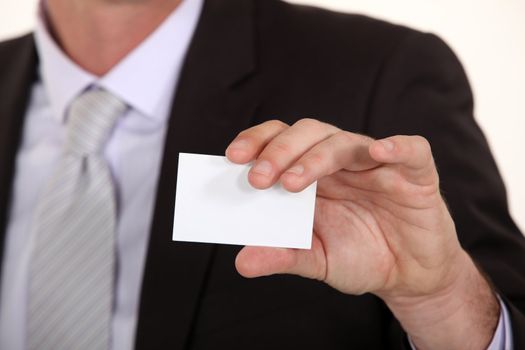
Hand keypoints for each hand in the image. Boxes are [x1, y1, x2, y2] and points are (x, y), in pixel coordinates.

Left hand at [225, 119, 498, 349]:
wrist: (409, 276)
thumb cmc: (362, 257)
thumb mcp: (317, 260)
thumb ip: (283, 255)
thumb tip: (242, 261)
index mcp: (314, 175)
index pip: (280, 141)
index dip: (257, 142)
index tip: (233, 159)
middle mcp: (341, 162)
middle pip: (307, 133)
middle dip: (279, 151)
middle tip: (259, 179)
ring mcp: (377, 166)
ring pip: (344, 141)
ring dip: (315, 157)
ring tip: (292, 183)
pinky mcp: (415, 175)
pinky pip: (411, 151)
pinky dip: (397, 147)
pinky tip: (379, 152)